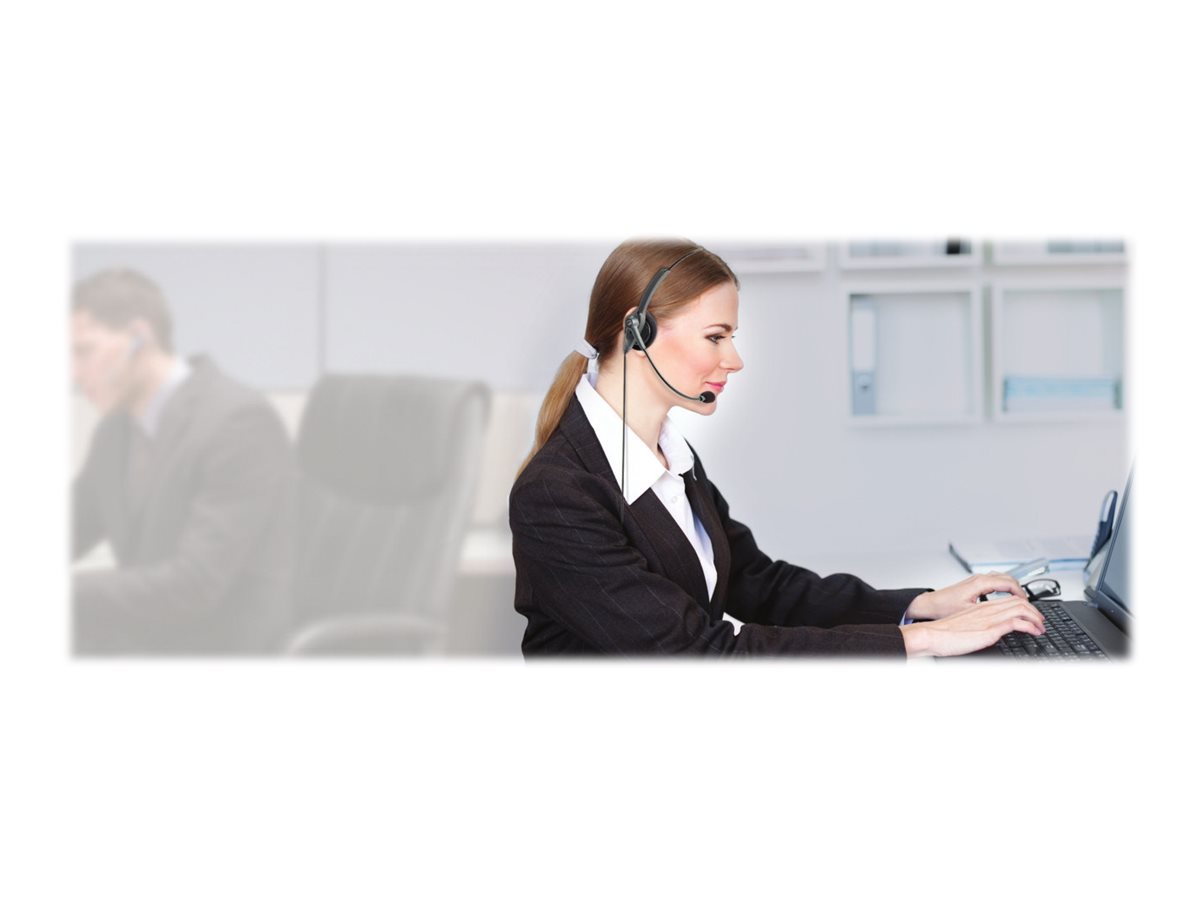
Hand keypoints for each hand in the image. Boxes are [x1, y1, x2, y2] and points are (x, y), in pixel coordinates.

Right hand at [900, 596, 1045, 657]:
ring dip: (1036, 618)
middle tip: (1040, 621)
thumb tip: (985, 634)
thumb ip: (976, 626)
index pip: (1009, 600)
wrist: (932, 635)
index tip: (1030, 616)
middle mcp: (987, 609)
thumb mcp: (963, 627)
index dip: (1024, 606)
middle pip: (1018, 602)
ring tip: (1041, 627)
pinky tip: (1034, 632)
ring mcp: (989, 618)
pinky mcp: (990, 629)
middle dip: (1034, 611)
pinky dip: (1030, 626)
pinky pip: (1017, 622)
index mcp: (980, 608)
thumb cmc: (943, 633)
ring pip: (1021, 608)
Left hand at [905, 572, 1028, 620]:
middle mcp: (979, 578)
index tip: (1029, 606)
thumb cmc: (944, 608)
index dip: (1023, 595)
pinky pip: (995, 582)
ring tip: (1021, 602)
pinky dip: (1004, 588)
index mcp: (981, 583)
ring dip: (1013, 588)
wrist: (928, 604)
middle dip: (1021, 591)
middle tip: (1029, 605)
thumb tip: (1006, 617)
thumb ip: (988, 612)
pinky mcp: (973, 584)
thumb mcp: (970, 612)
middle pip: (1009, 579)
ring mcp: (976, 580)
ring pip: (1002, 579)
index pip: (1010, 584)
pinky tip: (1005, 599)